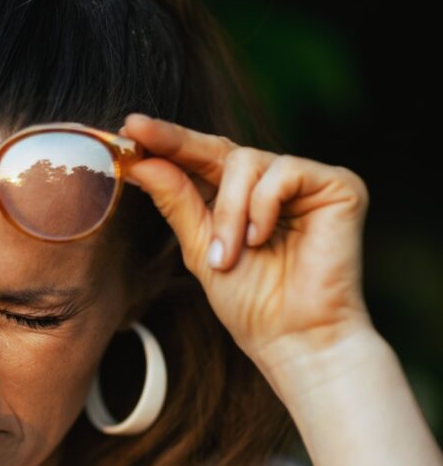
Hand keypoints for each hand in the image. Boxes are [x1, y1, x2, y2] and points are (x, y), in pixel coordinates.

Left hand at [117, 113, 373, 402]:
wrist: (294, 338)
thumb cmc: (250, 302)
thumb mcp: (199, 248)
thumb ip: (177, 201)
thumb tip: (142, 162)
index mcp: (240, 197)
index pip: (200, 158)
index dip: (166, 141)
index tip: (128, 127)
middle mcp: (273, 182)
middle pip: (219, 147)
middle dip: (176, 146)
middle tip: (138, 137)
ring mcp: (306, 181)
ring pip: (246, 160)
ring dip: (227, 212)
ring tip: (226, 255)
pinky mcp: (338, 185)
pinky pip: (283, 172)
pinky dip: (262, 207)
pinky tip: (262, 240)